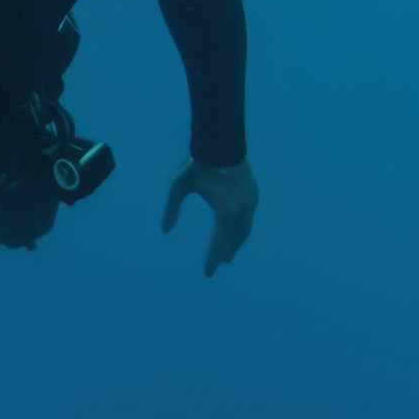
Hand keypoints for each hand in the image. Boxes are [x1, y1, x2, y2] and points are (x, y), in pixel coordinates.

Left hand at [162, 158, 258, 277]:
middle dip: (227, 252)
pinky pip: (248, 218)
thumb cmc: (196, 166)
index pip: (218, 243)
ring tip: (228, 252)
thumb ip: (171, 209)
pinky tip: (235, 231)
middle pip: (235, 239)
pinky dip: (241, 228)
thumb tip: (164, 230)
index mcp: (225, 212)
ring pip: (245, 230)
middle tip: (219, 264)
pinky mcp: (253, 195)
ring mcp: (251, 202)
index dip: (212, 259)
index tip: (208, 274)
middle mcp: (242, 210)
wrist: (221, 144)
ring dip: (236, 242)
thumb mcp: (177, 187)